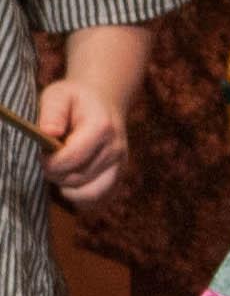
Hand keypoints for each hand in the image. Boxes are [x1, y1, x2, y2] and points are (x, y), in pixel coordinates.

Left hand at [33, 79, 126, 209]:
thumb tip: (48, 133)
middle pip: (79, 177)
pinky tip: (71, 185)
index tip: (42, 154)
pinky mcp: (120, 176)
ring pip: (91, 194)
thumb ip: (51, 113)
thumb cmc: (76, 100)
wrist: (104, 102)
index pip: (73, 158)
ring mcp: (120, 165)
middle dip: (56, 174)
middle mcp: (115, 149)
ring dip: (68, 189)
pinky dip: (82, 198)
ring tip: (61, 173)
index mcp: (101, 128)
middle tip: (49, 161)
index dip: (51, 162)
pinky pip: (101, 199)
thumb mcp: (58, 95)